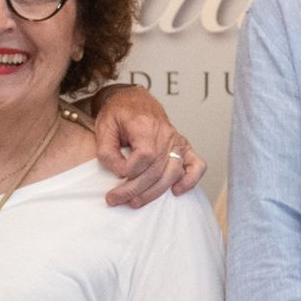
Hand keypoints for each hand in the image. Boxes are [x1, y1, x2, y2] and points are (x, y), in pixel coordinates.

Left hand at [84, 83, 201, 205]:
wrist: (132, 99)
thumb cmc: (118, 113)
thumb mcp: (103, 128)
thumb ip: (108, 152)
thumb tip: (120, 173)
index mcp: (145, 124)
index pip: (144, 156)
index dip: (128, 171)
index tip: (115, 176)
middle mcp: (165, 133)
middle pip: (156, 169)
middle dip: (134, 189)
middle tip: (114, 199)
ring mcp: (176, 140)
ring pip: (172, 173)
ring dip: (153, 192)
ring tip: (134, 202)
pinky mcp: (182, 146)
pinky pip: (196, 165)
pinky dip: (190, 180)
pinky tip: (176, 191)